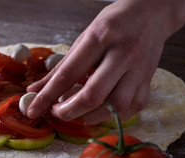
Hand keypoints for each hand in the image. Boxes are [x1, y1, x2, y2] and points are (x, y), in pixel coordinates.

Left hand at [27, 0, 184, 123]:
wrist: (151, 13)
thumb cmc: (114, 24)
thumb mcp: (83, 38)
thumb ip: (60, 67)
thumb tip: (35, 89)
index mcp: (100, 38)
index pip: (68, 75)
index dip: (47, 97)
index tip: (33, 110)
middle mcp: (122, 53)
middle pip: (92, 95)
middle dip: (68, 111)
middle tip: (57, 113)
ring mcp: (139, 68)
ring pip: (115, 106)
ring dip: (91, 116)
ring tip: (78, 112)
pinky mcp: (149, 79)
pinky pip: (132, 108)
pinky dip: (113, 116)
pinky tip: (101, 111)